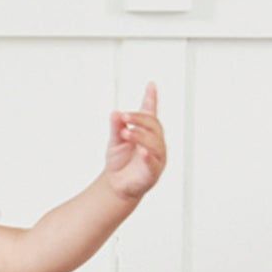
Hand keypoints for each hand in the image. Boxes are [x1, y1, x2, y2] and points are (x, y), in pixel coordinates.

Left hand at [105, 83, 166, 199]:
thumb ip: (116, 128)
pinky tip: (141, 151)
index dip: (151, 99)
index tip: (150, 85)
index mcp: (147, 133)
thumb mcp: (115, 142)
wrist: (115, 186)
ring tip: (125, 132)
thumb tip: (115, 113)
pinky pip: (153, 162)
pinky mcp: (153, 172)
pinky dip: (148, 156)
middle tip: (124, 116)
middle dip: (139, 119)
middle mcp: (155, 143)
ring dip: (140, 136)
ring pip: (154, 142)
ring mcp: (156, 157)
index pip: (150, 114)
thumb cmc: (119, 162)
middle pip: (153, 125)